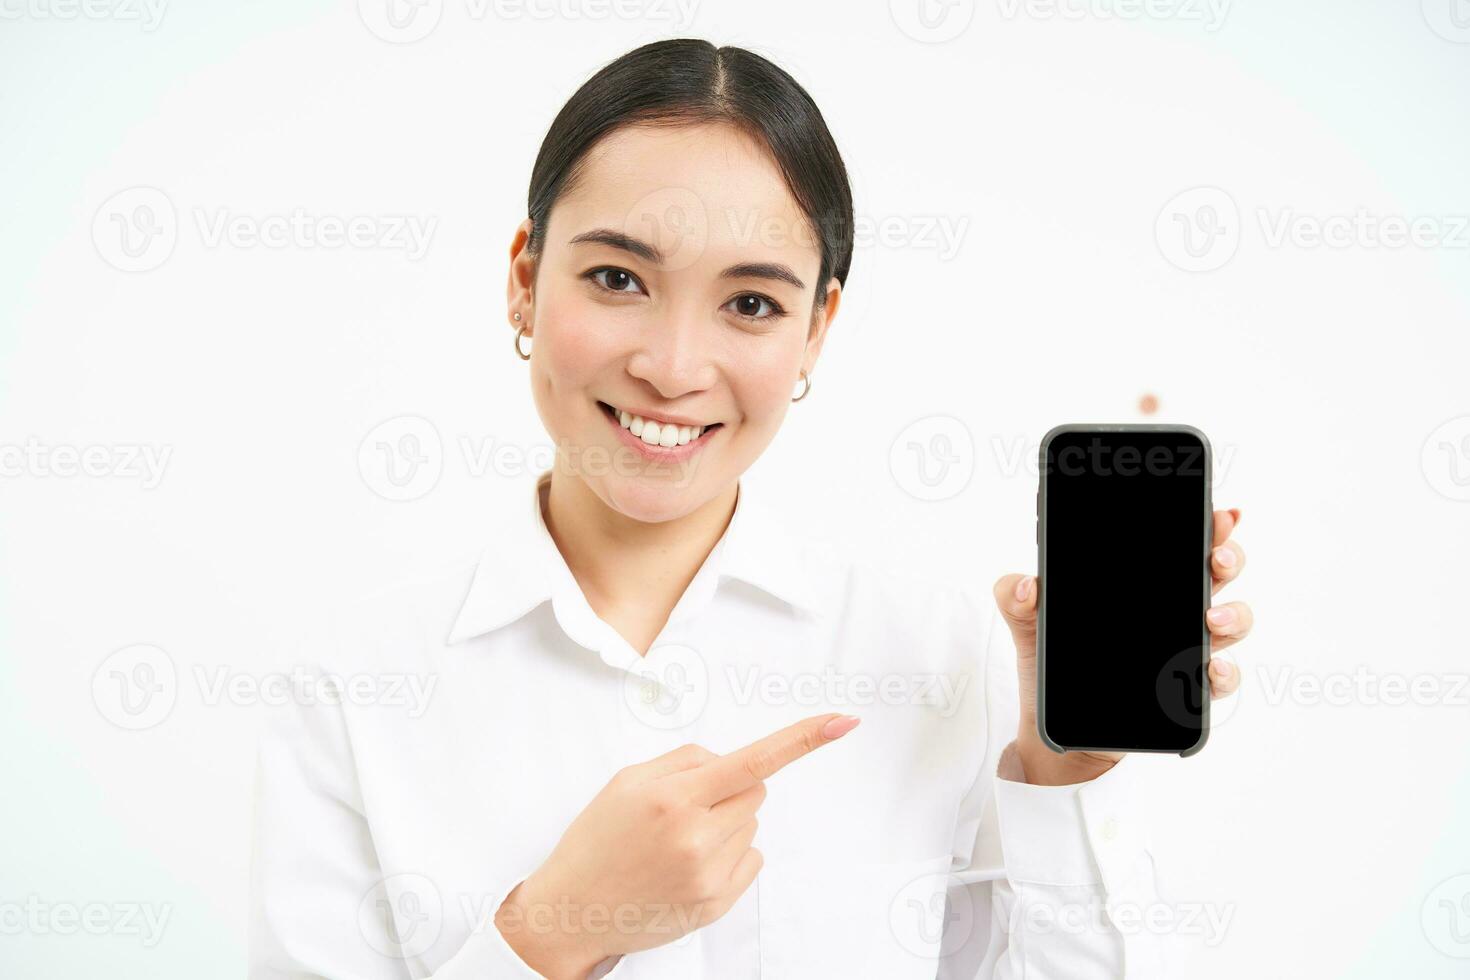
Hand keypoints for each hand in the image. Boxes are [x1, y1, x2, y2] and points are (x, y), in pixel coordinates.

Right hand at [494, 712, 860, 978]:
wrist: (572, 911)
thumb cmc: (597, 841)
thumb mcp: (627, 782)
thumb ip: (683, 762)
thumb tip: (728, 760)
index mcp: (673, 797)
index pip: (753, 761)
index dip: (803, 739)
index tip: (843, 721)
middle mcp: (696, 837)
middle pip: (756, 791)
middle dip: (729, 790)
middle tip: (684, 808)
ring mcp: (709, 876)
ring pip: (752, 825)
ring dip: (726, 824)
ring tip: (677, 842)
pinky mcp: (715, 904)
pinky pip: (750, 859)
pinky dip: (729, 855)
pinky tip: (688, 864)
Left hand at [994, 507, 1251, 785]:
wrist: (1054, 728)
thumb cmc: (1051, 663)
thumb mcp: (1028, 623)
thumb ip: (1016, 598)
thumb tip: (1026, 584)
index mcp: (1143, 583)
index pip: (1182, 545)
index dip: (1209, 526)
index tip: (1221, 512)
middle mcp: (1173, 611)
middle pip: (1217, 575)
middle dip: (1227, 558)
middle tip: (1216, 557)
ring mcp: (1185, 651)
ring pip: (1231, 623)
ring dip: (1232, 616)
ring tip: (1210, 618)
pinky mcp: (1185, 693)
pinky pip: (1219, 681)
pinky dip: (1223, 673)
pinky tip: (1210, 668)